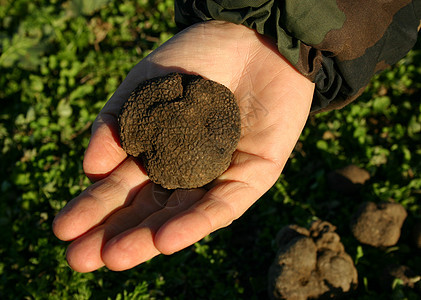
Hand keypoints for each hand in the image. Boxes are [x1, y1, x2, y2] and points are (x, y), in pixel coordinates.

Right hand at [53, 21, 314, 271]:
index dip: (94, 208)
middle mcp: (185, 170)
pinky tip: (164, 241)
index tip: (64, 228)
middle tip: (79, 259)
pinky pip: (223, 206)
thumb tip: (90, 170)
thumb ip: (117, 124)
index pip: (123, 187)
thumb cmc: (196, 57)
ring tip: (115, 256)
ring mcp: (217, 175)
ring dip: (148, 237)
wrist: (251, 36)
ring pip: (181, 215)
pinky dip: (195, 223)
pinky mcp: (252, 176)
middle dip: (115, 233)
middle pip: (148, 209)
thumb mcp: (144, 85)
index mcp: (157, 151)